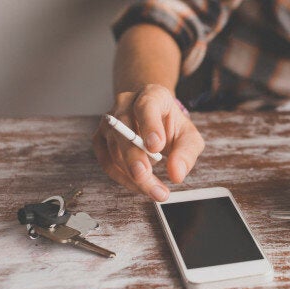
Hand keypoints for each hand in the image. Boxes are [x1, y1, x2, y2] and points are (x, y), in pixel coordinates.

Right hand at [92, 84, 203, 200]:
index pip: (147, 105)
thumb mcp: (188, 136)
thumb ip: (186, 153)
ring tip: (155, 191)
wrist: (155, 119)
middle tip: (145, 177)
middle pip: (124, 129)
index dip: (149, 125)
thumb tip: (176, 174)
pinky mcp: (101, 139)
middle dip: (134, 157)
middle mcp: (125, 104)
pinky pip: (107, 161)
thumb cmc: (171, 126)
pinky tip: (140, 186)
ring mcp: (109, 121)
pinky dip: (123, 178)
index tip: (155, 146)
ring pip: (114, 149)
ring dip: (133, 175)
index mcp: (151, 95)